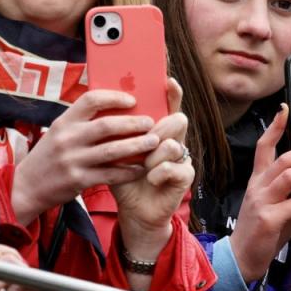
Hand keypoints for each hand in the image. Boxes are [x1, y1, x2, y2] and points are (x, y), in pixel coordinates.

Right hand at [11, 90, 159, 225]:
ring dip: (136, 146)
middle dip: (133, 123)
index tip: (132, 100)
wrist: (25, 188)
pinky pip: (110, 174)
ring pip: (112, 151)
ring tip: (154, 141)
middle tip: (151, 122)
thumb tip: (114, 105)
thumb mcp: (59, 133)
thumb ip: (81, 122)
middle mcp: (67, 139)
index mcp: (64, 122)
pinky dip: (128, 171)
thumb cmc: (49, 156)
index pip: (91, 100)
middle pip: (106, 126)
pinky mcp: (78, 180)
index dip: (114, 97)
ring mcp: (72, 160)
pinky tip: (141, 168)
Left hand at [112, 78, 192, 263]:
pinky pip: (174, 166)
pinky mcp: (185, 176)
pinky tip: (150, 180)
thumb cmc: (123, 177)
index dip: (172, 92)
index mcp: (157, 129)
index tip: (168, 79)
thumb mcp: (115, 150)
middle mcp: (174, 140)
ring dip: (153, 156)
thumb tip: (105, 101)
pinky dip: (157, 174)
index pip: (169, 105)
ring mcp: (182, 157)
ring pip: (173, 144)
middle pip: (178, 120)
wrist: (134, 210)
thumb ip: (116, 129)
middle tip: (145, 140)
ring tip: (143, 166)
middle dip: (159, 129)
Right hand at [228, 105, 290, 281]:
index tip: (285, 109)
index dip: (274, 127)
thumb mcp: (280, 206)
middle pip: (284, 158)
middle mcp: (258, 186)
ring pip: (290, 176)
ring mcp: (261, 202)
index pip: (263, 146)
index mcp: (259, 180)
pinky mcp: (268, 220)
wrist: (243, 260)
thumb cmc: (265, 232)